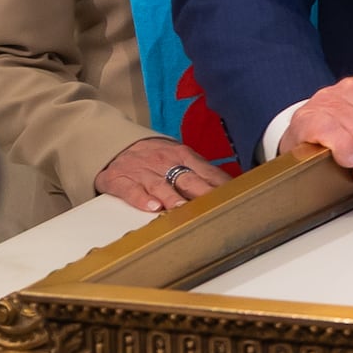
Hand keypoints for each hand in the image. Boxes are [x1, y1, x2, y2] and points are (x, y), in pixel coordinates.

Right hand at [96, 136, 226, 212]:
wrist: (115, 143)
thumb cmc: (155, 155)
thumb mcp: (179, 156)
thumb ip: (202, 171)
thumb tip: (231, 187)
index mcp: (183, 156)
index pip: (207, 172)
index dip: (222, 185)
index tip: (236, 198)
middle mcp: (165, 163)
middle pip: (187, 179)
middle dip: (202, 192)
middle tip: (214, 206)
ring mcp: (143, 172)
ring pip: (160, 186)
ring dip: (173, 198)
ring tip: (182, 209)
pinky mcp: (121, 180)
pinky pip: (132, 190)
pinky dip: (142, 199)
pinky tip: (152, 207)